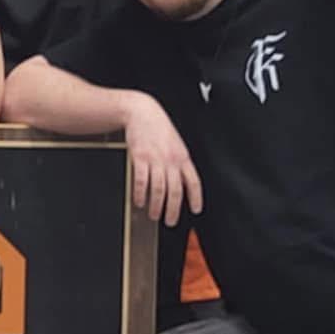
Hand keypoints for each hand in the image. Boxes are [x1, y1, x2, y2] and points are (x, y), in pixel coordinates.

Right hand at [120, 93, 201, 225]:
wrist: (142, 112)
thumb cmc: (158, 128)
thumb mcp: (175, 144)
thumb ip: (178, 162)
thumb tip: (180, 181)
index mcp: (183, 157)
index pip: (193, 181)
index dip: (196, 197)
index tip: (196, 210)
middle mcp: (171, 160)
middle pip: (175, 190)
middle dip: (173, 209)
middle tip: (169, 221)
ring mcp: (155, 159)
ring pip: (159, 189)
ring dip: (156, 205)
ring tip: (153, 214)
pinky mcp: (140, 158)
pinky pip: (141, 181)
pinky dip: (140, 194)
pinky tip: (139, 201)